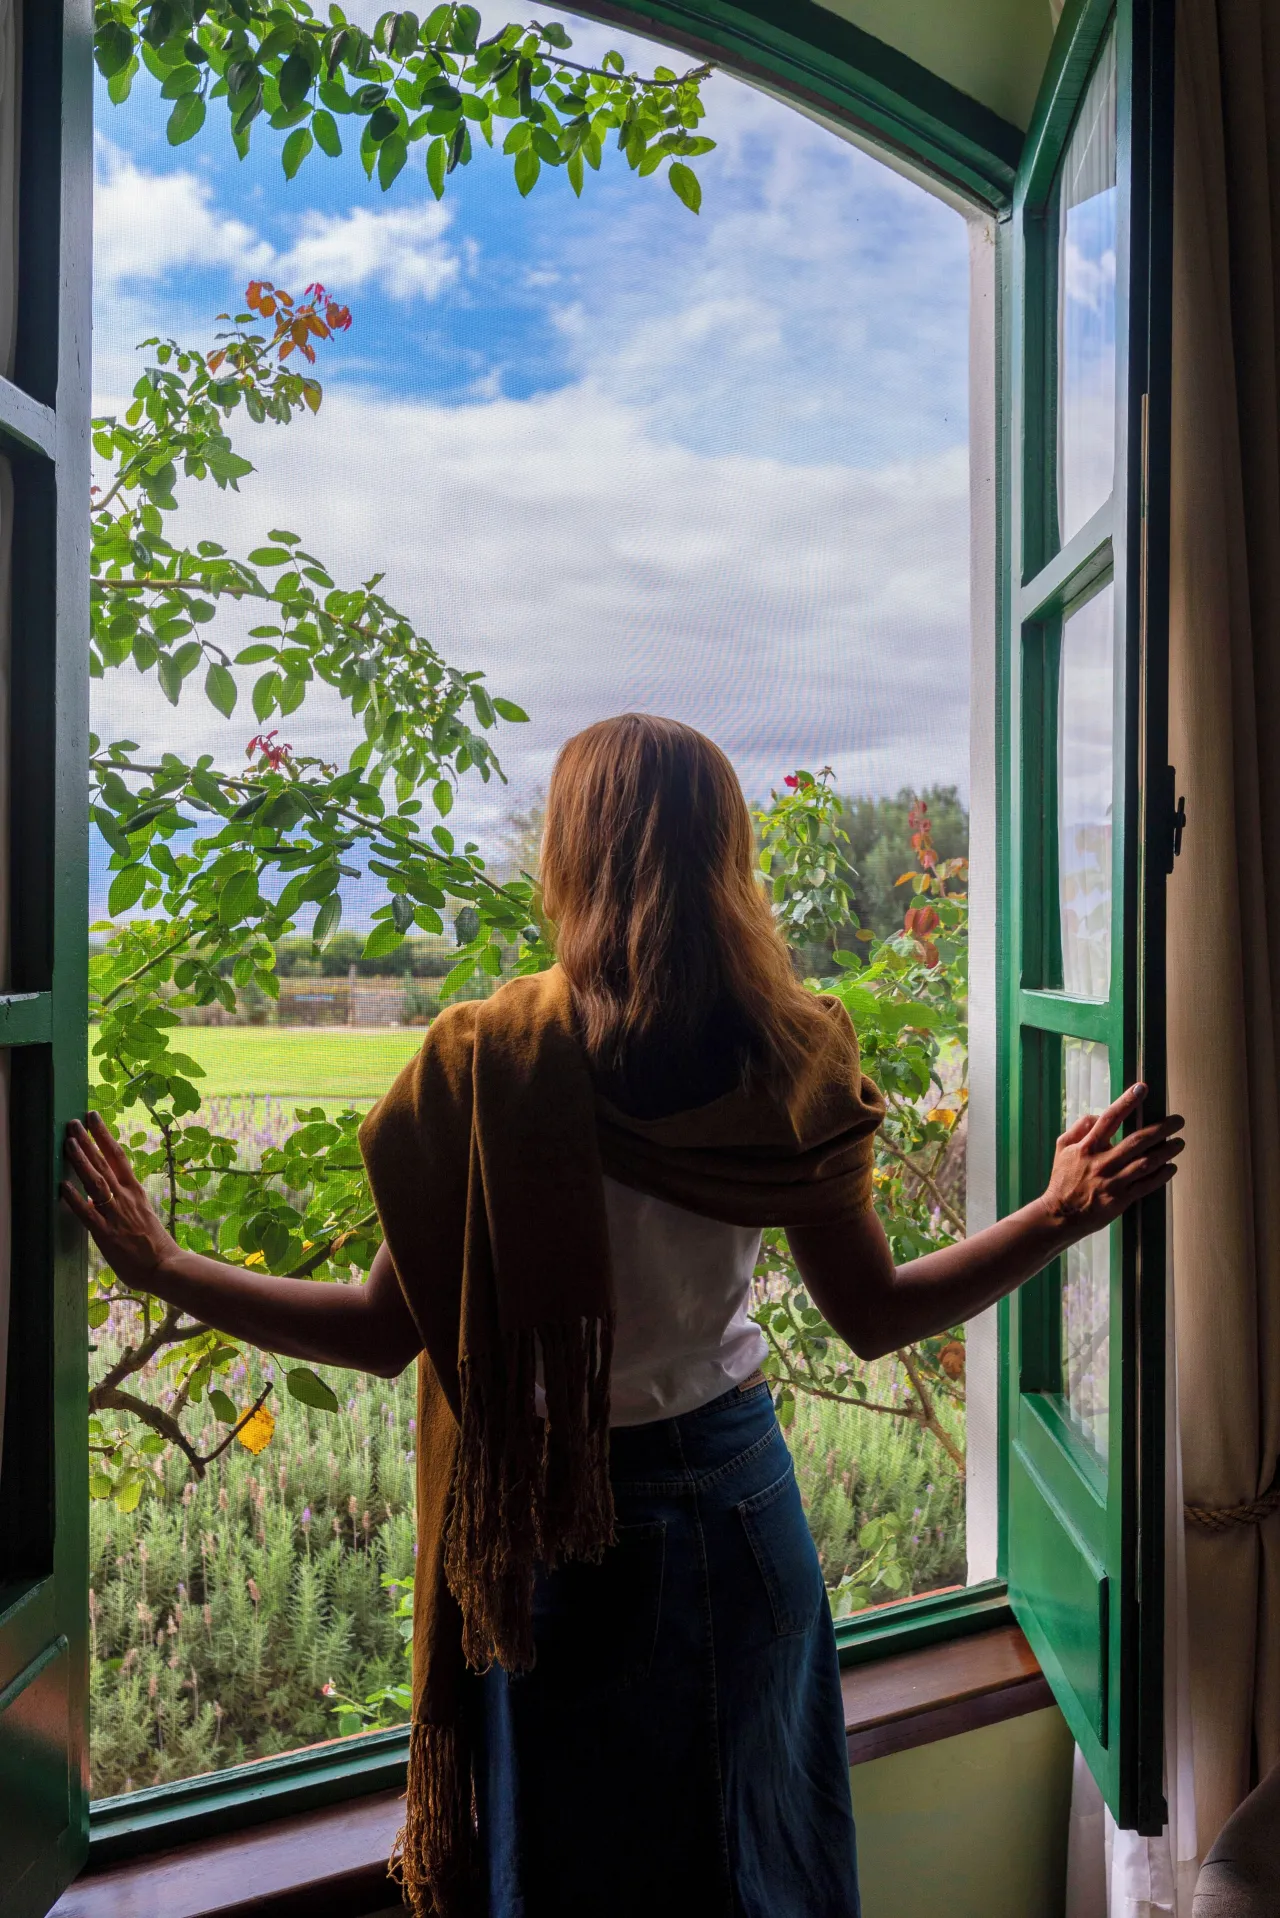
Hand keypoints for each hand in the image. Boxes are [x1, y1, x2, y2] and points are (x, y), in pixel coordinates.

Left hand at [61, 1113, 178, 1292]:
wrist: (165, 1266)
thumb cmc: (153, 1244)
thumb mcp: (141, 1213)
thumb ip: (123, 1201)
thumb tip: (102, 1194)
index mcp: (135, 1191)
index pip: (118, 1156)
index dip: (104, 1136)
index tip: (94, 1118)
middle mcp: (126, 1198)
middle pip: (104, 1164)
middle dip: (88, 1142)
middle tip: (74, 1122)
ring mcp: (116, 1215)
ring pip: (96, 1183)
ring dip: (81, 1162)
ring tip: (69, 1143)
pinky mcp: (107, 1234)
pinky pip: (88, 1214)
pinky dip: (75, 1200)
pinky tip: (63, 1187)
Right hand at [1040, 1082, 1183, 1242]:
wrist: (1060, 1215)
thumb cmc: (1062, 1179)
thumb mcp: (1062, 1148)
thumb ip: (1079, 1128)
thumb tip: (1098, 1115)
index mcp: (1087, 1147)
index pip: (1110, 1118)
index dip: (1126, 1101)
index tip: (1142, 1088)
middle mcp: (1102, 1162)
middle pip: (1137, 1141)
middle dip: (1161, 1128)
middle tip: (1179, 1120)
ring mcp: (1113, 1181)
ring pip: (1146, 1163)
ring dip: (1167, 1151)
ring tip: (1180, 1142)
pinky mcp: (1120, 1199)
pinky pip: (1146, 1185)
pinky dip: (1162, 1175)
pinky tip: (1171, 1167)